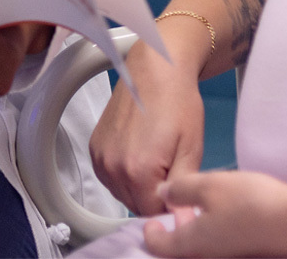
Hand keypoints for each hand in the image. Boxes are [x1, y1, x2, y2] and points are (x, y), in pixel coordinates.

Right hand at [90, 36, 206, 214]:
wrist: (156, 69)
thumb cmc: (178, 102)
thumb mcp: (191, 149)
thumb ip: (184, 189)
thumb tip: (181, 217)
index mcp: (138, 171)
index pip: (154, 214)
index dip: (171, 205)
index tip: (180, 188)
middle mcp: (113, 167)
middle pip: (136, 205)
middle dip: (154, 196)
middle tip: (170, 169)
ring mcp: (101, 157)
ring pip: (122, 192)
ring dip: (138, 186)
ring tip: (156, 157)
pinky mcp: (95, 147)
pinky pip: (110, 177)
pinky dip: (124, 173)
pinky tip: (140, 152)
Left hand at [144, 171, 286, 257]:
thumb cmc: (247, 203)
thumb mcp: (208, 185)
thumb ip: (180, 189)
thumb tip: (163, 194)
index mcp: (191, 245)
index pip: (159, 247)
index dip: (151, 233)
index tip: (151, 221)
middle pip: (180, 253)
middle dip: (173, 235)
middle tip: (175, 216)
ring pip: (201, 251)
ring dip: (194, 234)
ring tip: (198, 214)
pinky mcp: (245, 256)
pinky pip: (219, 250)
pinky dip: (212, 237)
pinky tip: (224, 219)